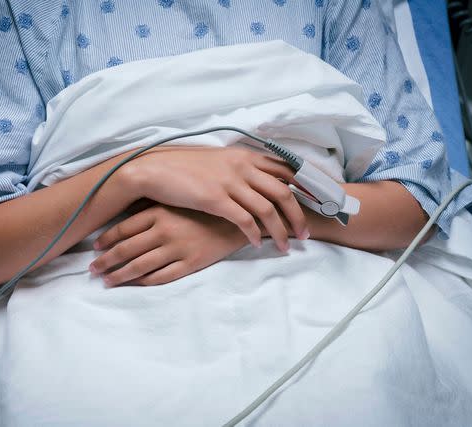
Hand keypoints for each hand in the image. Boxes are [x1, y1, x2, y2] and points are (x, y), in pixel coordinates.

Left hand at [89, 204, 248, 286]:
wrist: (239, 217)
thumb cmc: (205, 206)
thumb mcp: (178, 200)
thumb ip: (154, 207)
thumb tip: (126, 211)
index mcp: (159, 213)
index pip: (123, 229)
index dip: (106, 241)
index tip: (96, 249)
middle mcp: (164, 231)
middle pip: (125, 250)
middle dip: (106, 262)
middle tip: (93, 270)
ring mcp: (176, 249)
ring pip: (139, 266)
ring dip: (119, 275)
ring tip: (107, 281)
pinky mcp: (189, 263)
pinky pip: (161, 277)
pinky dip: (144, 282)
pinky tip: (134, 284)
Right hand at [122, 146, 307, 251]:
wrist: (154, 170)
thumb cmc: (184, 168)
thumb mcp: (218, 162)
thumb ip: (240, 169)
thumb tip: (258, 182)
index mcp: (245, 156)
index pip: (286, 169)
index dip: (305, 186)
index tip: (316, 203)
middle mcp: (242, 167)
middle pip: (283, 192)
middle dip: (298, 215)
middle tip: (305, 233)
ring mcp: (229, 182)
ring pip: (267, 209)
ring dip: (281, 230)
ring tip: (286, 246)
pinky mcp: (215, 199)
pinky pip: (244, 220)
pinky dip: (255, 234)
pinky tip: (258, 244)